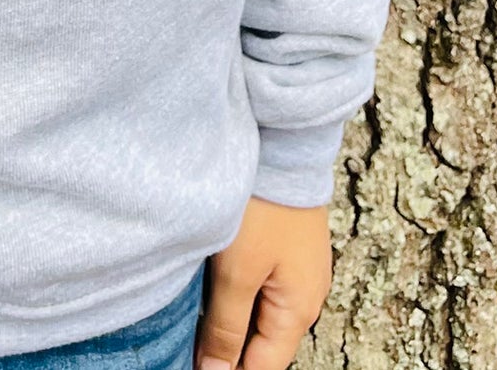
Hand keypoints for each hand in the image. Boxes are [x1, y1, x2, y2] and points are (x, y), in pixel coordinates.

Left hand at [195, 197, 331, 369]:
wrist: (283, 147)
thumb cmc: (262, 209)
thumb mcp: (236, 274)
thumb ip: (226, 328)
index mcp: (298, 312)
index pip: (263, 367)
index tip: (194, 362)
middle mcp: (307, 296)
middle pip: (264, 343)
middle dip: (230, 347)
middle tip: (190, 339)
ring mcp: (300, 271)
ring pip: (263, 313)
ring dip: (234, 319)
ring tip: (198, 312)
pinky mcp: (289, 248)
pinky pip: (265, 285)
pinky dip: (241, 291)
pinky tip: (216, 281)